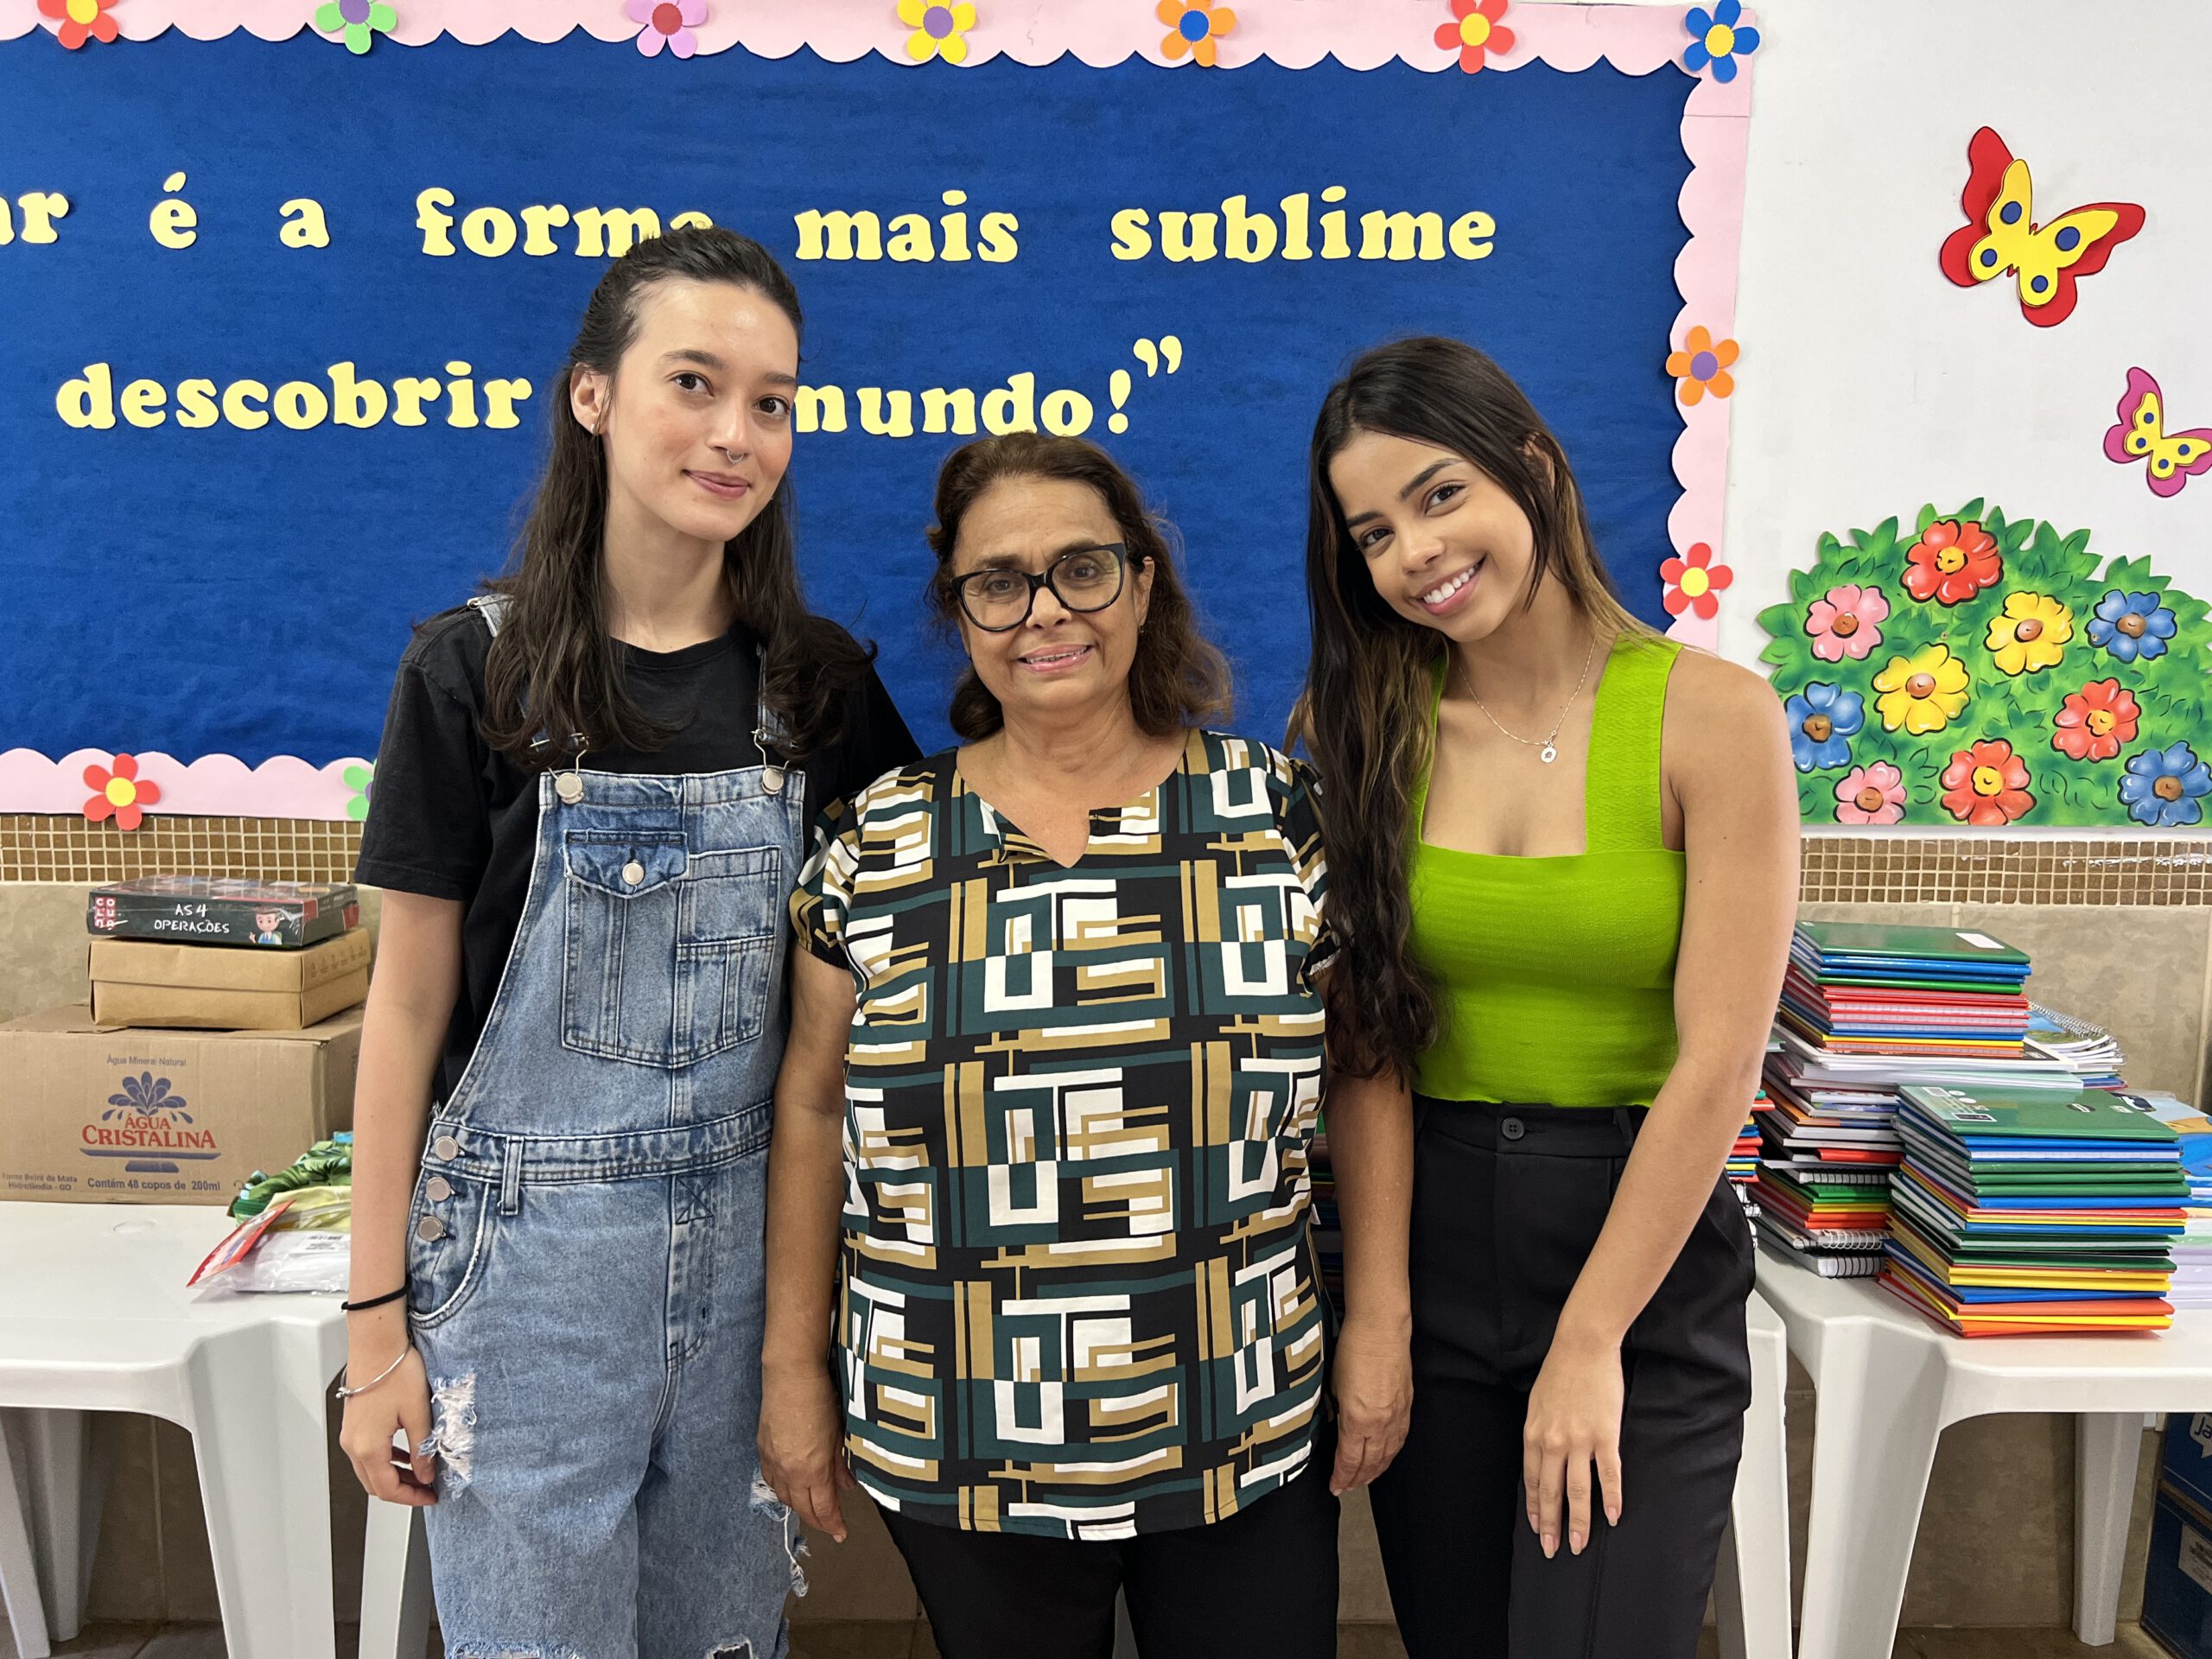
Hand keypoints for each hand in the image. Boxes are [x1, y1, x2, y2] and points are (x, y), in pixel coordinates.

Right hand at [339, 1319, 436, 1506]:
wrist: (376, 1343)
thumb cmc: (394, 1370)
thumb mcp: (418, 1413)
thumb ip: (422, 1449)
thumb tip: (426, 1473)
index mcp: (368, 1446)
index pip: (387, 1489)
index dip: (411, 1498)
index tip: (430, 1497)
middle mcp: (353, 1444)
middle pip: (375, 1484)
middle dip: (402, 1491)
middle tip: (426, 1489)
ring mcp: (350, 1434)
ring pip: (370, 1469)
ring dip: (394, 1476)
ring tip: (420, 1473)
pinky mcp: (353, 1423)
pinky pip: (367, 1452)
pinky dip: (386, 1460)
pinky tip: (405, 1454)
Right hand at [758, 1357, 855, 1542]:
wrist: (791, 1374)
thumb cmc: (821, 1399)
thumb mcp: (838, 1434)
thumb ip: (841, 1464)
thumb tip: (847, 1486)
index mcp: (812, 1470)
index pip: (823, 1508)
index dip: (833, 1524)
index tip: (842, 1533)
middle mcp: (790, 1472)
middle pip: (802, 1508)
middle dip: (817, 1521)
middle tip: (830, 1527)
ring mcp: (773, 1461)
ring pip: (784, 1497)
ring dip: (799, 1506)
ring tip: (812, 1509)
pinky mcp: (763, 1449)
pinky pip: (771, 1480)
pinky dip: (782, 1490)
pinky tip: (790, 1489)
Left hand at [1330, 1315, 1411, 1493]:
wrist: (1381, 1328)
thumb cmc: (1353, 1349)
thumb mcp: (1333, 1385)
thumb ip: (1338, 1411)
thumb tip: (1336, 1426)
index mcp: (1358, 1419)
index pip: (1349, 1460)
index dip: (1341, 1477)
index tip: (1335, 1486)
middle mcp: (1380, 1423)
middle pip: (1370, 1463)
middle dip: (1357, 1479)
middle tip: (1346, 1488)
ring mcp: (1397, 1415)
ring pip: (1387, 1454)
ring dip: (1376, 1471)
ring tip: (1365, 1480)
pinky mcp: (1406, 1405)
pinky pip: (1400, 1439)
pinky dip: (1391, 1453)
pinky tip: (1386, 1457)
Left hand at [1521, 1327, 1623, 1557]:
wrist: (1583, 1346)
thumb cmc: (1559, 1371)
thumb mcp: (1537, 1403)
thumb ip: (1538, 1433)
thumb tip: (1539, 1457)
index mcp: (1534, 1434)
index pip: (1531, 1481)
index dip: (1535, 1507)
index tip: (1538, 1528)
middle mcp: (1554, 1442)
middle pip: (1551, 1492)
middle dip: (1552, 1525)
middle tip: (1553, 1550)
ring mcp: (1580, 1441)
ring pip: (1578, 1490)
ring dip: (1579, 1521)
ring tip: (1580, 1545)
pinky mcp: (1606, 1436)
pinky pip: (1609, 1474)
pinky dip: (1611, 1498)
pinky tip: (1613, 1517)